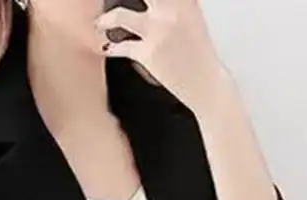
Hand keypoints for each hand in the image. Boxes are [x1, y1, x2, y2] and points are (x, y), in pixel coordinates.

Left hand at [95, 0, 226, 112]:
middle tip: (105, 0)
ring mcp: (159, 31)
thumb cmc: (197, 53)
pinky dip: (110, 47)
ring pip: (120, 15)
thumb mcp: (190, 17)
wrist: (206, 84)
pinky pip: (121, 47)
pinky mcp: (149, 53)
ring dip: (105, 20)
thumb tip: (152, 3)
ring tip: (99, 22)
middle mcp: (171, 9)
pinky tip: (106, 47)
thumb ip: (173, 4)